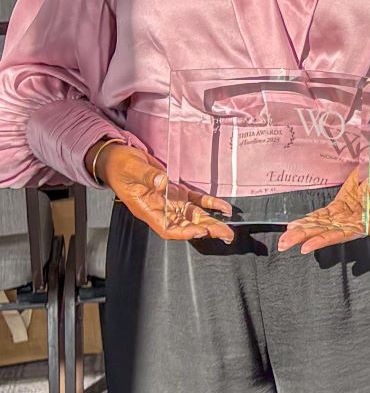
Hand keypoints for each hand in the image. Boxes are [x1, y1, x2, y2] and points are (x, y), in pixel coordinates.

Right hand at [95, 141, 234, 242]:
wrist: (117, 158)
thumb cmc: (119, 166)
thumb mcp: (131, 169)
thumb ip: (147, 176)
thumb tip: (162, 182)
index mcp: (147, 209)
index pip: (167, 228)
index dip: (184, 232)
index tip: (199, 231)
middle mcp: (161, 208)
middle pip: (186, 224)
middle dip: (206, 230)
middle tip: (225, 234)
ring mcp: (170, 200)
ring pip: (193, 215)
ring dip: (211, 221)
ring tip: (228, 229)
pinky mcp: (176, 190)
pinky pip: (196, 200)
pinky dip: (210, 203)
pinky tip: (224, 208)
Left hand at [276, 149, 369, 253]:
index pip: (344, 234)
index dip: (325, 240)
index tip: (307, 245)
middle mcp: (357, 223)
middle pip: (328, 233)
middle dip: (306, 238)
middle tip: (284, 244)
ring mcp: (348, 216)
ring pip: (322, 226)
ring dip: (303, 231)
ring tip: (284, 238)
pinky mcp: (341, 206)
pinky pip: (323, 216)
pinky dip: (309, 220)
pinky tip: (295, 225)